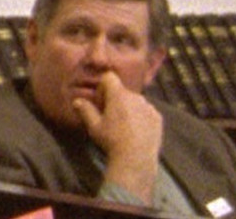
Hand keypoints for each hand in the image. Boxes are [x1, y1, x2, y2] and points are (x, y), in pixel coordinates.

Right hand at [73, 71, 161, 202]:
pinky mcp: (158, 117)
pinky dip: (141, 117)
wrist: (136, 158)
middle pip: (122, 91)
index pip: (109, 77)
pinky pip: (146, 111)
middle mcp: (136, 97)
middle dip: (115, 100)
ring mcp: (149, 107)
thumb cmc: (112, 140)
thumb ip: (85, 110)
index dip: (102, 87)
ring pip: (135, 101)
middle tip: (110, 117)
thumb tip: (77, 101)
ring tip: (124, 126)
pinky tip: (136, 132)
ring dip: (128, 108)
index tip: (100, 103)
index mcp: (118, 95)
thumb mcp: (94, 126)